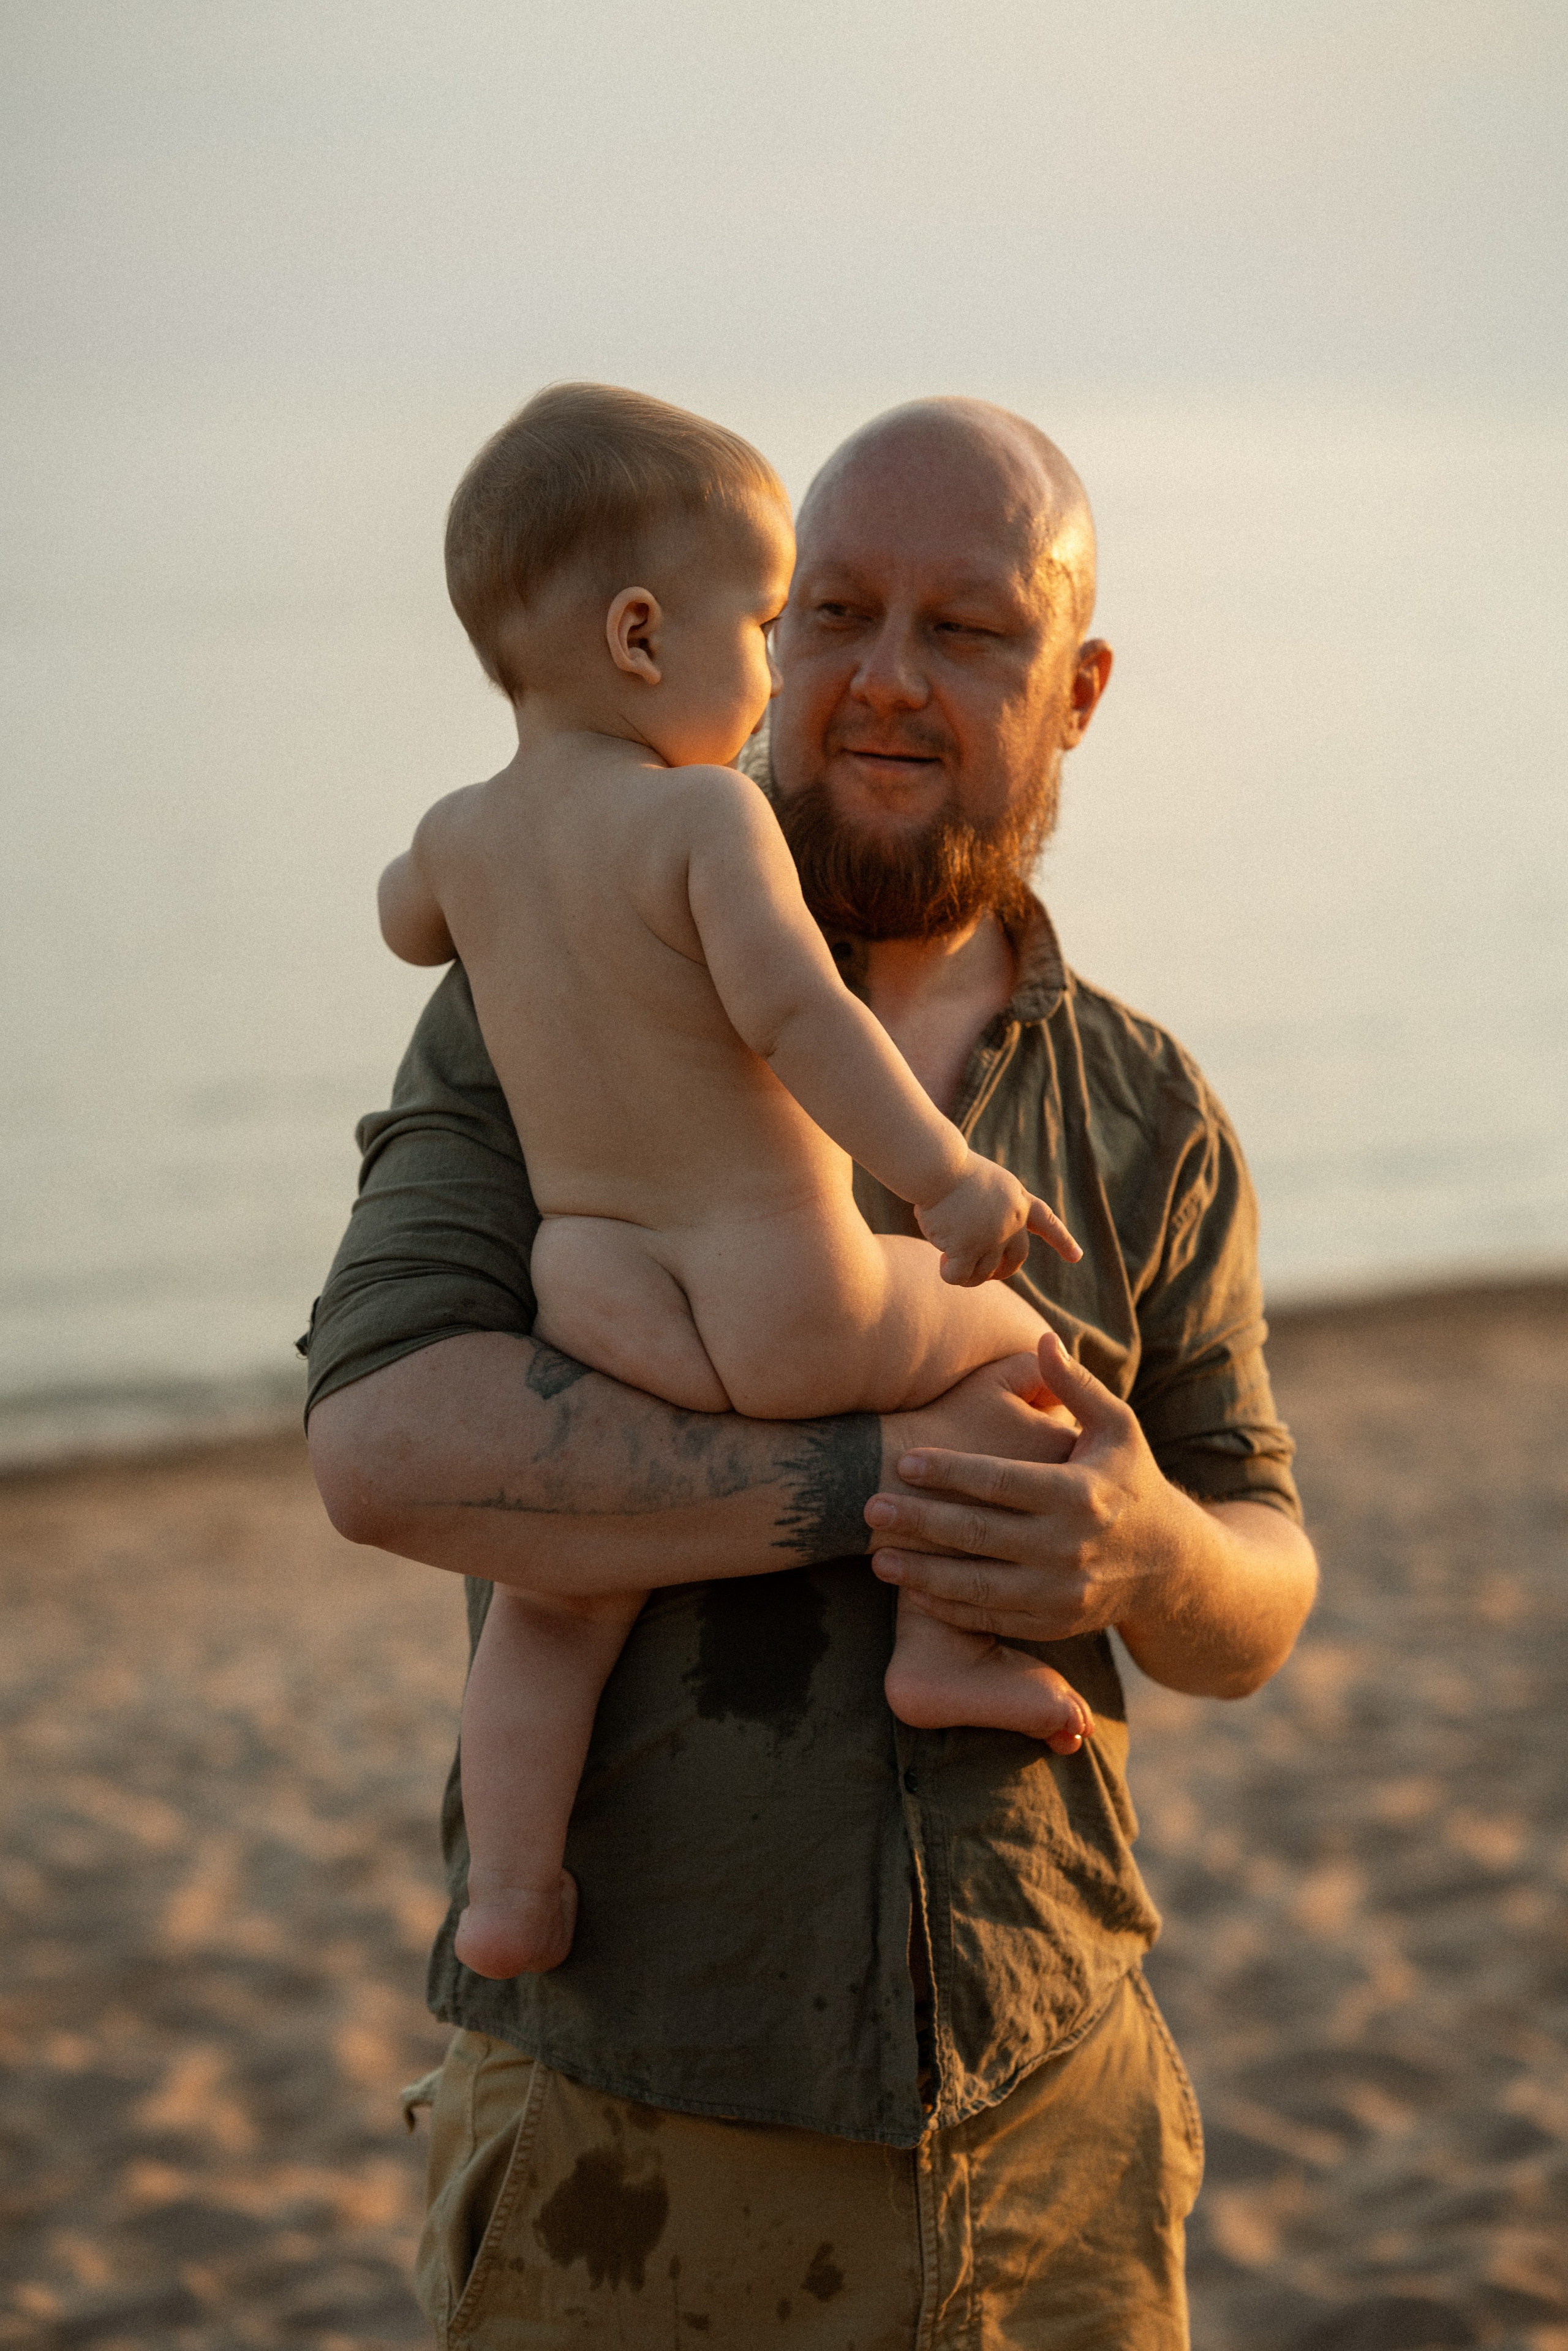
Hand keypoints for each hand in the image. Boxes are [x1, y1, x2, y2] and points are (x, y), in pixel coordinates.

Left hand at [868, 1328, 1189, 1643]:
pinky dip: (951, 1609)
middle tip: (870, 1508)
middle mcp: (1069, 1546)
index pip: (1001, 1482)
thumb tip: (1043, 1339)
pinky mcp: (1055, 1623)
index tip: (905, 1462)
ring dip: (923, 1575)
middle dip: (920, 1522)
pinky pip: (993, 1618)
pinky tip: (914, 1593)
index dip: (950, 1472)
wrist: (1172, 1565)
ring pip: (979, 1586)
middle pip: (979, 1534)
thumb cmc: (1133, 1482)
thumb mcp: (1118, 1429)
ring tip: (876, 1558)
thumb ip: (1077, 1387)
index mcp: (1079, 1494)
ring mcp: (1061, 1591)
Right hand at [915, 1153, 1080, 1284]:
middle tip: (988, 1275)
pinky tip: (942, 1264)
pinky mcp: (968, 1249)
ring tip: (949, 1264)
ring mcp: (992, 1238)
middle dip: (1003, 1272)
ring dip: (969, 1275)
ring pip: (985, 1273)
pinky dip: (950, 1274)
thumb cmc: (950, 1168)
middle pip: (1016, 1259)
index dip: (1062, 1240)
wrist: (936, 1165)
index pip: (1047, 1221)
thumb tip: (973, 1250)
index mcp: (1018, 1200)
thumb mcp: (984, 1184)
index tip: (1077, 1256)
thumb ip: (990, 1211)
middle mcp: (1011, 1222)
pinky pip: (959, 1276)